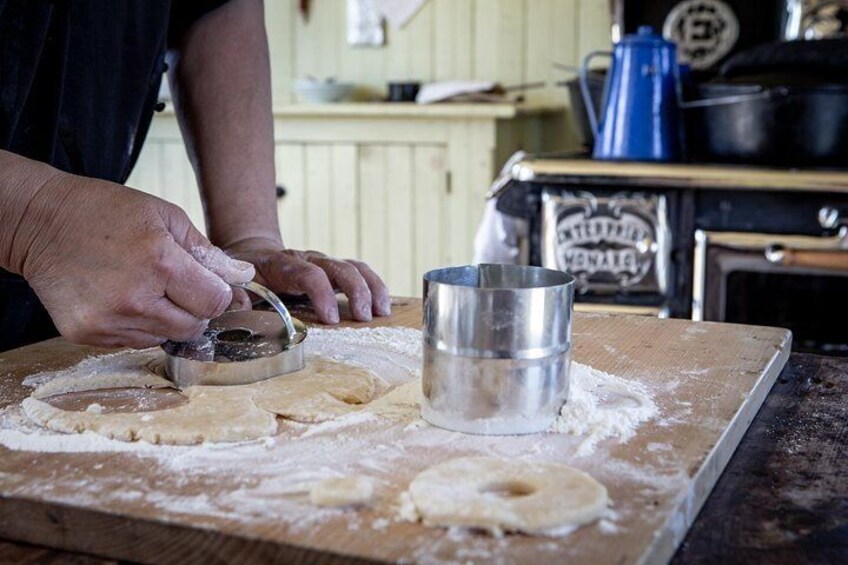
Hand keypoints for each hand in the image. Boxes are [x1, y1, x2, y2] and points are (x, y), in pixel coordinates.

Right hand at [14, 173, 254, 347]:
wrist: (40, 223)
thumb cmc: (105, 212)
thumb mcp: (165, 216)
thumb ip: (207, 251)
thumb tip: (242, 277)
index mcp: (160, 262)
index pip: (214, 302)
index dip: (218, 294)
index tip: (209, 284)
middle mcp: (134, 298)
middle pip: (194, 327)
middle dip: (196, 309)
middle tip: (178, 286)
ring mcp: (108, 321)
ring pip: (166, 338)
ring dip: (168, 319)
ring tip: (147, 289)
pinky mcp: (87, 335)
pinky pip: (135, 342)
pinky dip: (140, 326)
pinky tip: (124, 299)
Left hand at [224, 238, 390, 323]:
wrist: (252, 251)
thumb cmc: (244, 274)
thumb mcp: (233, 281)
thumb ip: (236, 293)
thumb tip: (240, 306)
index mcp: (283, 265)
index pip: (309, 274)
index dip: (323, 294)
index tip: (331, 319)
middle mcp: (308, 260)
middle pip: (339, 267)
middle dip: (356, 291)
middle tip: (364, 318)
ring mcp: (323, 263)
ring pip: (355, 267)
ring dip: (372, 288)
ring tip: (382, 312)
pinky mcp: (333, 270)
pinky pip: (359, 272)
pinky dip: (374, 287)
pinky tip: (382, 307)